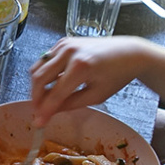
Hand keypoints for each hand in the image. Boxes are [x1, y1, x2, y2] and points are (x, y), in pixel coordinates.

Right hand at [29, 37, 153, 126]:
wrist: (128, 53)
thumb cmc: (117, 74)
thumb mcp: (96, 95)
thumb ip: (70, 104)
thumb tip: (50, 113)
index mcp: (81, 66)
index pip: (55, 93)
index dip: (45, 110)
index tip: (39, 123)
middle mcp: (69, 52)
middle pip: (39, 77)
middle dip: (35, 97)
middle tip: (37, 111)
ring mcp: (64, 44)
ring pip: (37, 67)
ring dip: (36, 85)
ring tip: (42, 99)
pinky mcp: (63, 41)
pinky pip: (45, 60)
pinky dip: (44, 73)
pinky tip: (52, 84)